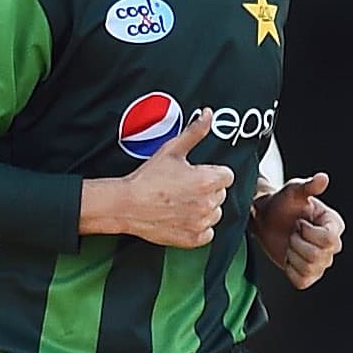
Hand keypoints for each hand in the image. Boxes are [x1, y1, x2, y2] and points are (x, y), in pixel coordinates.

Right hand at [105, 109, 235, 247]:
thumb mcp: (171, 150)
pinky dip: (198, 227)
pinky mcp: (194, 238)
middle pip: (221, 194)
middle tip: (183, 188)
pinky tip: (181, 218)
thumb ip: (194, 132)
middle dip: (207, 190)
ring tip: (180, 203)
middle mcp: (208, 202)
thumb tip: (208, 114)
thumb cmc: (147, 178)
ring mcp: (202, 222)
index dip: (211, 174)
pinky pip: (208, 233)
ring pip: (215, 213)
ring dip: (203, 209)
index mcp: (207, 180)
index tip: (194, 175)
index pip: (227, 176)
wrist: (126, 205)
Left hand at [252, 172, 343, 287]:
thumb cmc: (281, 203)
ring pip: (310, 269)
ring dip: (292, 256)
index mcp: (334, 225)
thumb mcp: (293, 192)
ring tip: (289, 243)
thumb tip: (322, 178)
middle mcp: (332, 245)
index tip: (299, 223)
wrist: (265, 218)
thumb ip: (308, 186)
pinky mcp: (308, 274)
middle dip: (297, 244)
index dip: (308, 233)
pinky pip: (302, 281)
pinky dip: (290, 271)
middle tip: (291, 233)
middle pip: (319, 256)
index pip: (329, 240)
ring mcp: (321, 261)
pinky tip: (288, 257)